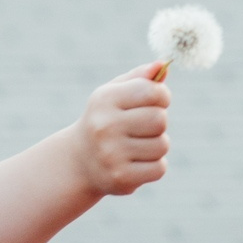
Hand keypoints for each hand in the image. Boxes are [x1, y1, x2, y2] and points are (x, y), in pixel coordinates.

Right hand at [72, 64, 168, 195]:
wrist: (79, 161)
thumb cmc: (105, 119)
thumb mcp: (115, 93)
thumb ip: (140, 77)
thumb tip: (163, 65)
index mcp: (105, 100)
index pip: (151, 91)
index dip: (162, 96)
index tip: (157, 101)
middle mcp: (105, 126)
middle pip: (160, 120)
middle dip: (158, 122)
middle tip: (143, 127)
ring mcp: (111, 154)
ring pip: (162, 145)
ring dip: (157, 145)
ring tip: (137, 145)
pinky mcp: (121, 178)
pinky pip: (159, 168)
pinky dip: (154, 166)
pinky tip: (137, 162)